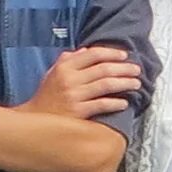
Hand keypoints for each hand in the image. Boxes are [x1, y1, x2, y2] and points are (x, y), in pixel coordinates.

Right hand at [25, 43, 142, 120]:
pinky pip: (102, 104)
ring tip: (136, 84)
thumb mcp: (52, 74)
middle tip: (137, 70)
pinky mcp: (78, 112)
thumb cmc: (46, 97)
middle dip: (124, 68)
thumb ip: (67, 61)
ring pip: (106, 85)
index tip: (124, 56)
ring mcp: (74, 96)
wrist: (34, 121)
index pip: (93, 54)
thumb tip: (85, 51)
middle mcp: (69, 79)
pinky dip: (115, 103)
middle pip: (104, 69)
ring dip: (125, 83)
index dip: (112, 53)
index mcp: (64, 68)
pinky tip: (124, 103)